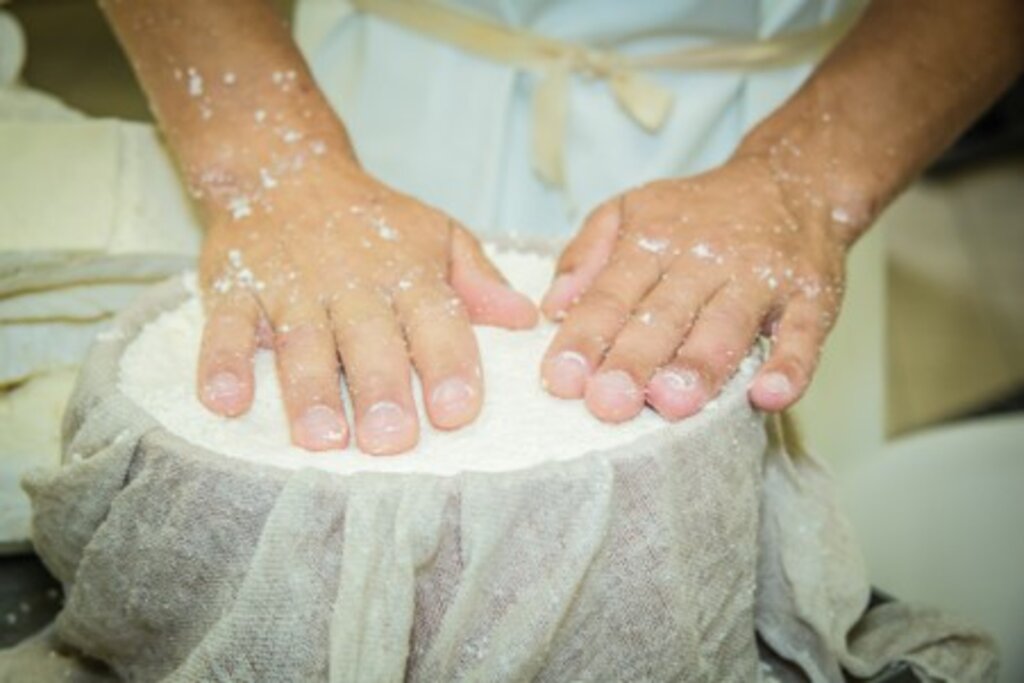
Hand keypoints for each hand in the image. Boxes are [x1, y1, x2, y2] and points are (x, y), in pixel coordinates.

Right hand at [196, 163, 536, 453]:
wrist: (285, 166)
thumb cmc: (374, 220)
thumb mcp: (438, 235)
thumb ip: (478, 281)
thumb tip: (526, 319)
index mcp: (408, 273)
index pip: (436, 319)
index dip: (448, 363)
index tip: (456, 411)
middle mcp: (352, 282)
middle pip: (368, 338)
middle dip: (381, 388)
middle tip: (391, 440)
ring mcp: (290, 285)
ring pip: (301, 340)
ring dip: (309, 390)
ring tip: (321, 438)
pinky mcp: (233, 286)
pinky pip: (225, 326)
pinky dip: (222, 362)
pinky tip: (225, 401)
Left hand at [540, 155, 846, 422]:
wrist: (792, 181)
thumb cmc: (695, 213)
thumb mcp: (629, 211)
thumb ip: (585, 254)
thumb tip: (551, 307)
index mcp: (653, 241)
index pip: (611, 295)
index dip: (586, 337)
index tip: (562, 380)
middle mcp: (704, 260)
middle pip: (664, 315)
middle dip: (635, 360)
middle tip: (608, 403)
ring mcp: (760, 278)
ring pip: (726, 326)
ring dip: (700, 365)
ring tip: (673, 403)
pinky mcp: (811, 297)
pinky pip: (803, 335)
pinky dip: (791, 365)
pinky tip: (770, 395)